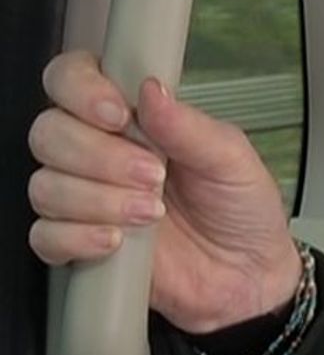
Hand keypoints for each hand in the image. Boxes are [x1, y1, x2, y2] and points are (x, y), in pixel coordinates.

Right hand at [29, 51, 303, 333]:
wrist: (249, 276)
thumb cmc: (241, 210)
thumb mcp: (232, 161)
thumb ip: (190, 126)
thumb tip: (151, 90)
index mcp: (131, 119)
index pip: (70, 79)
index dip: (79, 89)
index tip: (116, 113)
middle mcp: (98, 153)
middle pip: (48, 133)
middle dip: (99, 156)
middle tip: (153, 175)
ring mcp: (84, 199)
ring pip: (45, 185)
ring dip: (97, 199)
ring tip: (151, 213)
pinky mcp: (78, 244)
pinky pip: (44, 236)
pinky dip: (78, 237)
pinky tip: (117, 241)